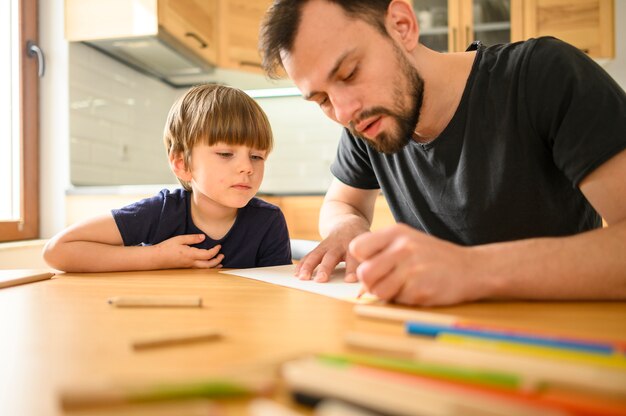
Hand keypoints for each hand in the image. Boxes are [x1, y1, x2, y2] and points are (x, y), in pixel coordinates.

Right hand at [153, 234, 222, 268]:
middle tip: (222, 255)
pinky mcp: (186, 267)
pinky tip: (209, 265)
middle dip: (217, 260)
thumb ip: (192, 238)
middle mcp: (191, 263)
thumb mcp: (179, 239)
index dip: (215, 251)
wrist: (156, 258)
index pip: (208, 255)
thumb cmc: (166, 248)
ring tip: (220, 262)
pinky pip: (200, 269)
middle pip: (209, 264)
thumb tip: (203, 237)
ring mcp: (189, 266)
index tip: (219, 246)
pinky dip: (207, 267)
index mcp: (190, 254)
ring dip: (214, 265)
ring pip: (205, 268)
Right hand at [294, 225, 366, 282]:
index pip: (354, 258)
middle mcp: (340, 244)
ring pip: (316, 255)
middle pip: (332, 256)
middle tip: (321, 280)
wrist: (349, 223)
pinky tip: (296, 274)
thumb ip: (368, 263)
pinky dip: (302, 264)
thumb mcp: (369, 248)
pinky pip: (309, 255)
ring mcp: (328, 245)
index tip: (349, 280)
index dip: (352, 269)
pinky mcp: (319, 247)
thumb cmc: (362, 243)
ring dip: (309, 267)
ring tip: (303, 278)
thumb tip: (367, 285)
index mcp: (355, 245)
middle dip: (326, 268)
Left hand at [349, 224, 482, 305]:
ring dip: (386, 294)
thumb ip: (382, 255)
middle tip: (384, 282)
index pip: (357, 247)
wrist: (472, 269)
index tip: (374, 265)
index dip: (361, 261)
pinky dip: (403, 300)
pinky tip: (417, 290)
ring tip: (401, 287)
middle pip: (364, 273)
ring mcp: (412, 269)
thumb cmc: (433, 257)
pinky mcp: (420, 289)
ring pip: (377, 290)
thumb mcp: (408, 242)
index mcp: (396, 233)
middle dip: (370, 283)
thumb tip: (359, 284)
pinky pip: (397, 301)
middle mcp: (402, 248)